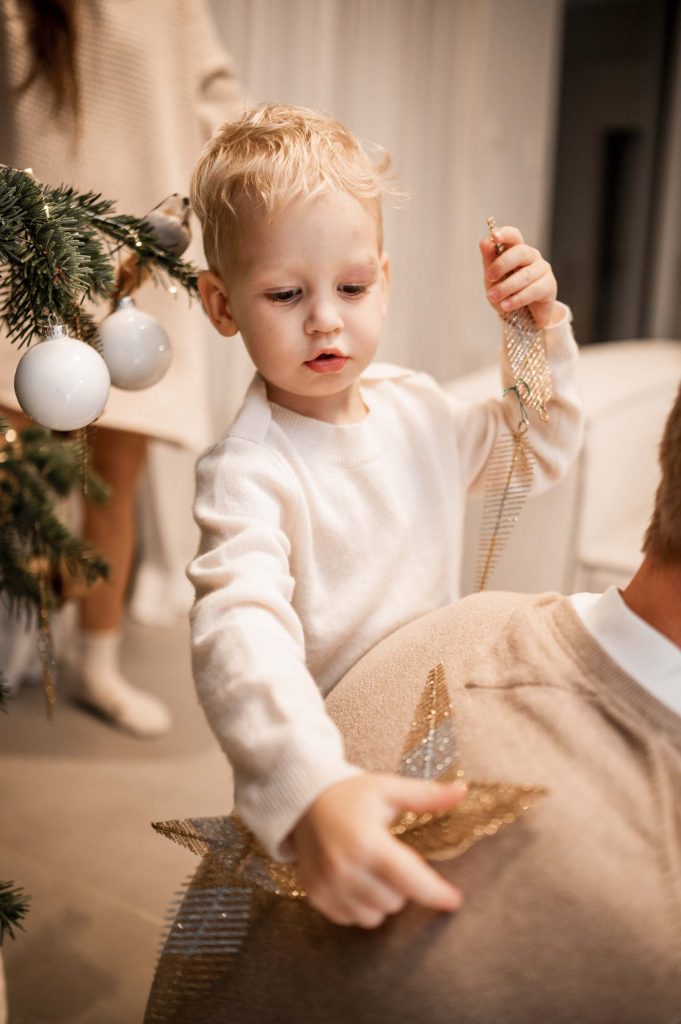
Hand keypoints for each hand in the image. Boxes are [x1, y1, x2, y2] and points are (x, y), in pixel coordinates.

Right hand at [289, 773, 465, 928]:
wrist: (302, 802)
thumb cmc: (351, 794)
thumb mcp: (389, 789)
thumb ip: (426, 795)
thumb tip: (462, 790)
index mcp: (367, 841)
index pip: (410, 879)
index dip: (435, 893)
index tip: (455, 901)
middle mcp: (345, 868)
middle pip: (396, 901)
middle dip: (403, 884)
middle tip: (391, 857)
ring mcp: (328, 885)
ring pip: (376, 915)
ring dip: (383, 897)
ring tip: (373, 868)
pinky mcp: (316, 896)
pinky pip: (352, 919)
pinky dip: (361, 904)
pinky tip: (356, 878)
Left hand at [479, 225, 557, 328]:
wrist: (521, 317)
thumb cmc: (506, 293)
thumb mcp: (493, 279)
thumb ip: (489, 261)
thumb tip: (484, 242)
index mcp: (516, 250)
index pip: (514, 236)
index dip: (505, 234)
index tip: (494, 236)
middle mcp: (531, 256)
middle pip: (520, 252)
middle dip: (502, 264)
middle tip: (489, 277)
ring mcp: (542, 269)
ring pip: (525, 275)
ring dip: (506, 287)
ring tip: (493, 297)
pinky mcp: (549, 286)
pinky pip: (533, 290)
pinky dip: (517, 299)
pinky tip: (506, 306)